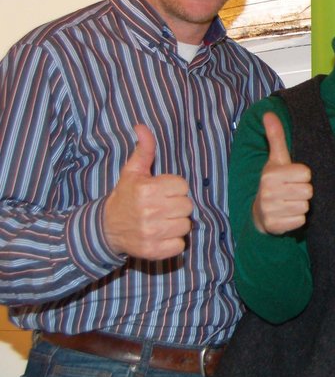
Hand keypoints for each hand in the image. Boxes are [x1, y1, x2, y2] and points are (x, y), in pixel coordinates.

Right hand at [103, 125, 192, 259]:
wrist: (105, 229)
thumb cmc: (125, 197)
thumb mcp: (132, 172)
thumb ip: (144, 150)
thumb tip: (142, 126)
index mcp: (148, 189)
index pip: (182, 186)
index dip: (173, 188)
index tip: (161, 192)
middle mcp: (150, 211)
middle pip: (187, 206)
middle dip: (177, 206)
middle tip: (161, 207)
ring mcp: (152, 232)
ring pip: (185, 225)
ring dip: (176, 224)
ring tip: (160, 221)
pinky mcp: (154, 251)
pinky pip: (180, 245)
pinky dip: (173, 242)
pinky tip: (160, 235)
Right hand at [252, 112, 312, 234]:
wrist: (260, 213)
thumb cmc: (274, 182)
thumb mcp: (276, 159)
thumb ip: (276, 137)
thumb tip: (268, 113)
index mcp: (271, 174)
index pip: (307, 174)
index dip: (303, 176)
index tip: (292, 178)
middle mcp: (268, 192)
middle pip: (308, 191)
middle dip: (303, 191)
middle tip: (290, 191)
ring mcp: (270, 210)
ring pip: (305, 206)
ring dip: (300, 205)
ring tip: (288, 202)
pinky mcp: (275, 226)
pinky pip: (301, 220)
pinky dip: (297, 219)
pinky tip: (287, 214)